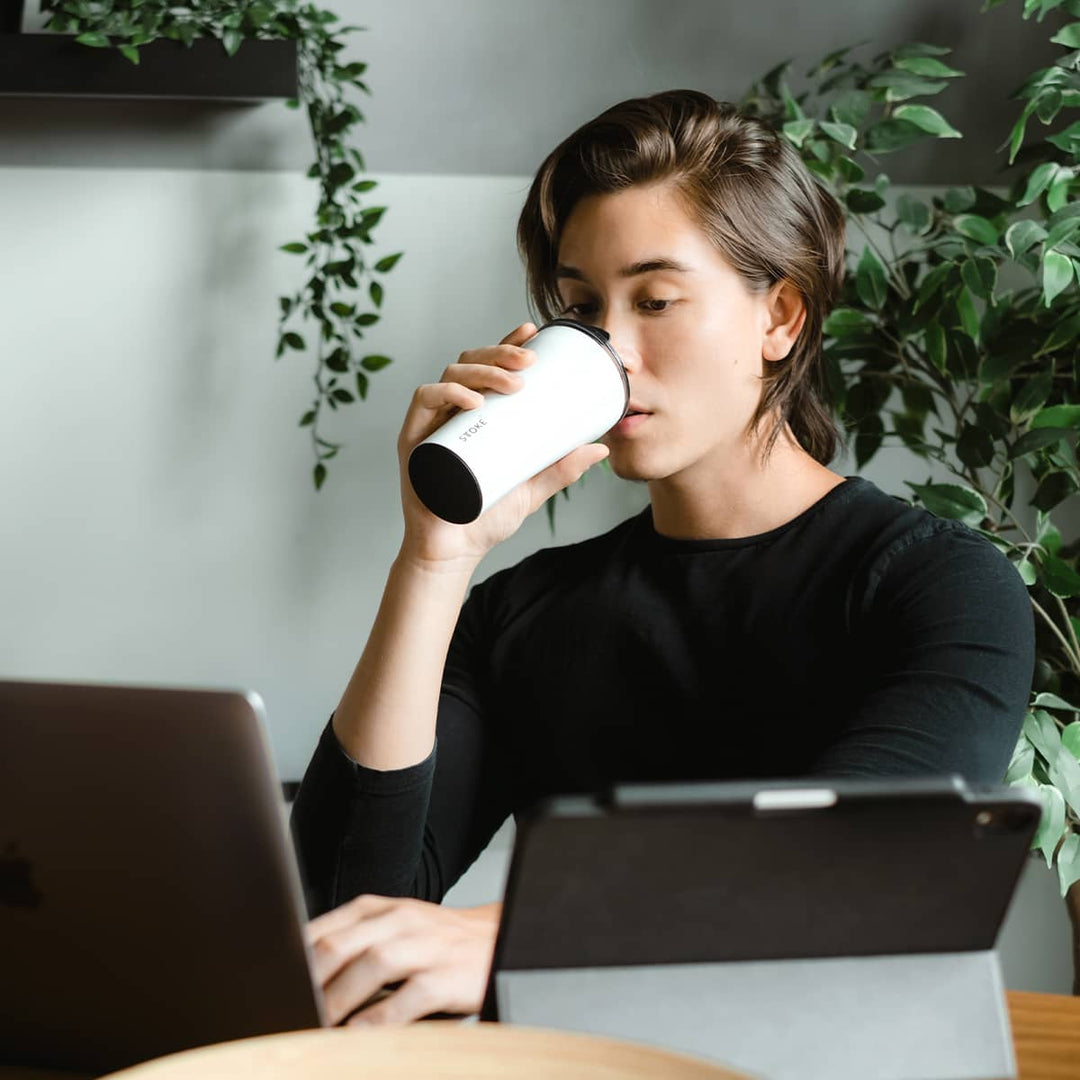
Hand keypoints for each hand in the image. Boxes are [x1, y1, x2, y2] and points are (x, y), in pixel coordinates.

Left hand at [307, 895, 501, 1025]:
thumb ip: (353, 943)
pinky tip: (359, 1035)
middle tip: (288, 1009)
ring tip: (317, 1025)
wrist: (497, 937)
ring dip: (338, 1000)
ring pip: (372, 966)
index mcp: (380, 909)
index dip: (295, 959)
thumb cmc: (436, 941)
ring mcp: (425, 946)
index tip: (274, 985)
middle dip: (309, 982)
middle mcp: (400, 921)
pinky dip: (379, 1019)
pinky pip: (407, 997)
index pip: (326, 928)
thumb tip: (303, 974)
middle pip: (341, 944)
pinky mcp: (446, 975)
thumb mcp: (394, 928)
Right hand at [396, 322, 608, 569]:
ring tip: (512, 384)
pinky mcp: (413, 440)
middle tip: (529, 361)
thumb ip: (562, 469)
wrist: (454, 551)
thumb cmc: (487, 517)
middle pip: (470, 362)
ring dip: (482, 371)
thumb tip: (601, 448)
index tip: (533, 330)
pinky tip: (473, 401)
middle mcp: (451, 412)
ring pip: (451, 375)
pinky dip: (447, 394)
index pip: (489, 366)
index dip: (508, 341)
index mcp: (476, 415)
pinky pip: (424, 401)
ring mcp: (431, 423)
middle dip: (500, 353)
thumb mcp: (532, 489)